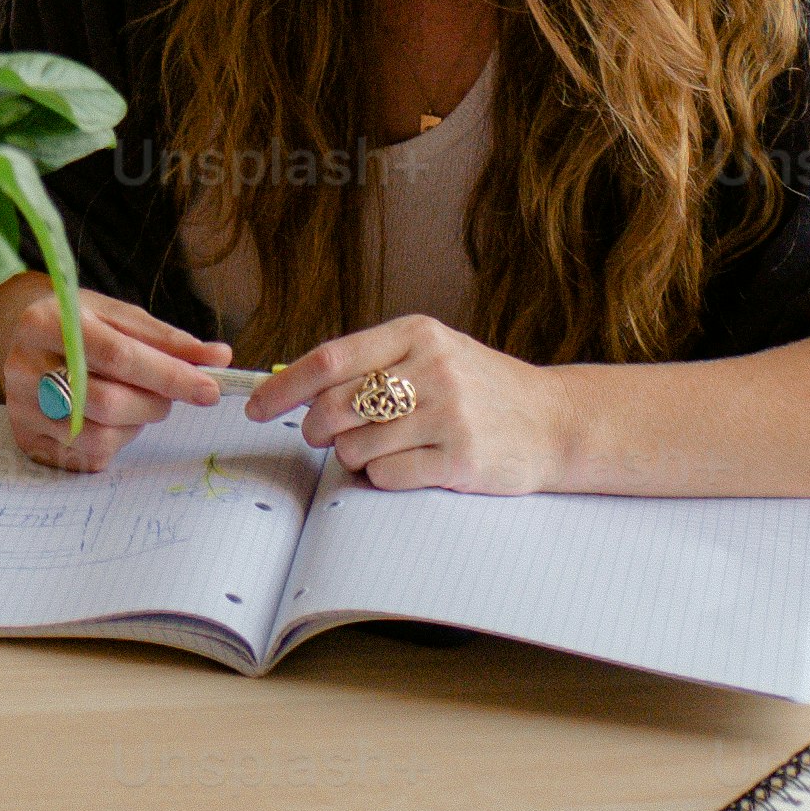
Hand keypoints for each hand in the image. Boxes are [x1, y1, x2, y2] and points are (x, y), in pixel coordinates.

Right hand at [0, 277, 230, 474]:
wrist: (23, 342)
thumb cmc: (79, 325)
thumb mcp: (117, 317)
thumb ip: (167, 339)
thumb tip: (218, 357)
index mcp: (45, 322)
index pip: (117, 355)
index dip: (167, 374)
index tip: (209, 388)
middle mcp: (24, 366)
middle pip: (107, 402)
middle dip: (153, 403)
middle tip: (167, 396)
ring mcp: (21, 408)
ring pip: (99, 436)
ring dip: (135, 425)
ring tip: (134, 402)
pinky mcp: (27, 440)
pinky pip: (88, 457)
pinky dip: (115, 441)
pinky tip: (109, 419)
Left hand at [253, 318, 563, 492]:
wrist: (554, 420)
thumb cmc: (480, 387)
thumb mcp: (432, 352)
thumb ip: (372, 362)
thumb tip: (297, 386)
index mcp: (417, 333)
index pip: (329, 360)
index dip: (283, 387)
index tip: (255, 406)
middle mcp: (432, 368)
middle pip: (334, 406)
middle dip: (313, 428)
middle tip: (319, 435)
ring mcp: (448, 415)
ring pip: (355, 446)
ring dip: (351, 456)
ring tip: (378, 448)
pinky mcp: (460, 459)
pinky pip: (386, 476)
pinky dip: (381, 477)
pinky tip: (405, 465)